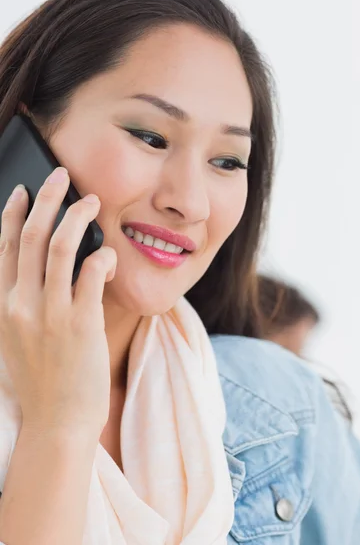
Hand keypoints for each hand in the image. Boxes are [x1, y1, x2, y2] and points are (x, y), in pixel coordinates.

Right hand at [0, 167, 116, 435]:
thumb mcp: (13, 341)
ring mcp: (51, 313)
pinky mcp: (81, 323)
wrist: (56, 423)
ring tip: (92, 201)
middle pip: (30, 236)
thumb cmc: (40, 383)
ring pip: (60, 247)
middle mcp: (22, 304)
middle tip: (61, 175)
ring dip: (76, 216)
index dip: (14, 214)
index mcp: (3, 306)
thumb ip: (17, 305)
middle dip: (47, 199)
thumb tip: (31, 272)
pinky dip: (102, 256)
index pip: (4, 247)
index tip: (24, 191)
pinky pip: (92, 274)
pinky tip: (110, 253)